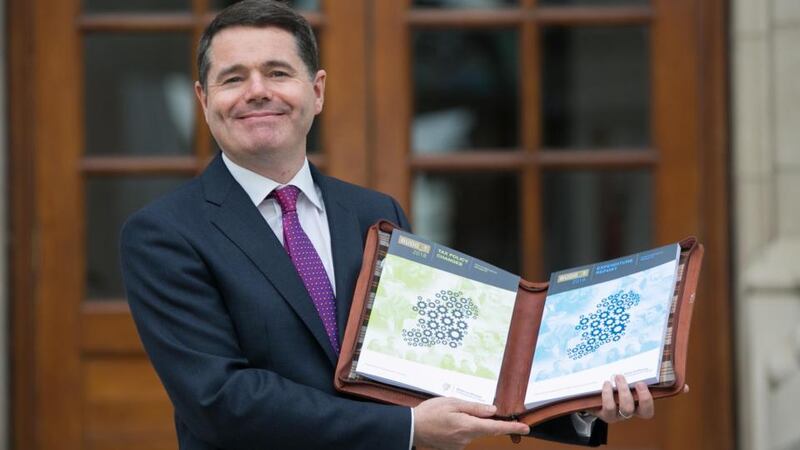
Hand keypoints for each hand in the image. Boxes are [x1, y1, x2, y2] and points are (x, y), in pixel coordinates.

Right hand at [413, 397, 529, 449]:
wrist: (411, 428)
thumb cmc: (429, 413)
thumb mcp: (452, 403)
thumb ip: (474, 407)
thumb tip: (492, 411)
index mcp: (467, 426)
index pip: (495, 428)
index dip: (512, 428)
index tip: (525, 427)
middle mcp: (466, 439)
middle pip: (483, 428)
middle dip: (480, 419)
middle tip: (462, 409)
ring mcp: (460, 445)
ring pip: (472, 432)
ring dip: (467, 423)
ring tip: (447, 415)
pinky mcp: (454, 448)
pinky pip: (463, 437)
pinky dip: (460, 429)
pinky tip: (446, 424)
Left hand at [589, 374, 689, 423]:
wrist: (588, 396)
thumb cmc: (613, 387)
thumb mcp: (627, 381)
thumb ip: (647, 377)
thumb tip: (679, 382)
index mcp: (637, 406)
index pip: (650, 408)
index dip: (659, 399)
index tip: (660, 387)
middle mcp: (628, 412)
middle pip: (643, 412)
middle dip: (643, 397)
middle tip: (638, 381)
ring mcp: (616, 414)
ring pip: (626, 408)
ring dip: (624, 392)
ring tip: (618, 377)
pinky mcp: (601, 412)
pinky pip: (608, 407)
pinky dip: (607, 395)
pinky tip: (606, 384)